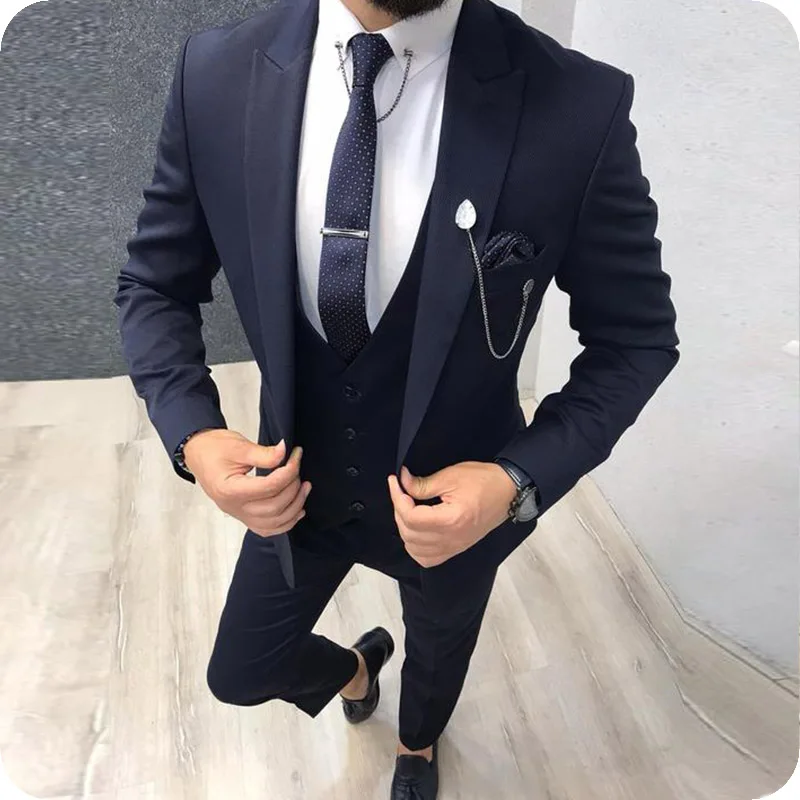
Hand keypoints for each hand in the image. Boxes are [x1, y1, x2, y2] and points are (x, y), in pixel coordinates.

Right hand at [184, 431, 311, 536]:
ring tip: (305, 487)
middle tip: (298, 467)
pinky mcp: (244, 516)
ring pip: (274, 522)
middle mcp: (234, 508)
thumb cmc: (214, 448)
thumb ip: (264, 453)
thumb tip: (285, 452)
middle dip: (293, 487)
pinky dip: (286, 523)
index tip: (297, 454)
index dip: (289, 471)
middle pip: (274, 507)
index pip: (269, 487)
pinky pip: (267, 529)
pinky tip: (298, 510)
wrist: (198, 453)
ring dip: (295, 506)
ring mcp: (239, 515)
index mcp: (230, 490)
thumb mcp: (238, 446)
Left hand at [387, 461, 516, 567]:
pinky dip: (416, 547)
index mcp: (451, 520)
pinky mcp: (456, 549)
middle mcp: (451, 539)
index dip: (397, 498)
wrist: (507, 492)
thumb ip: (423, 484)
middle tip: (401, 491)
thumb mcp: (451, 476)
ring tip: (407, 509)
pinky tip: (416, 530)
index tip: (395, 482)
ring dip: (405, 529)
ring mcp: (454, 547)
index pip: (411, 517)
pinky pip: (427, 559)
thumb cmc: (484, 481)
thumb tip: (402, 482)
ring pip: (415, 550)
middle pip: (409, 534)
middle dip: (399, 511)